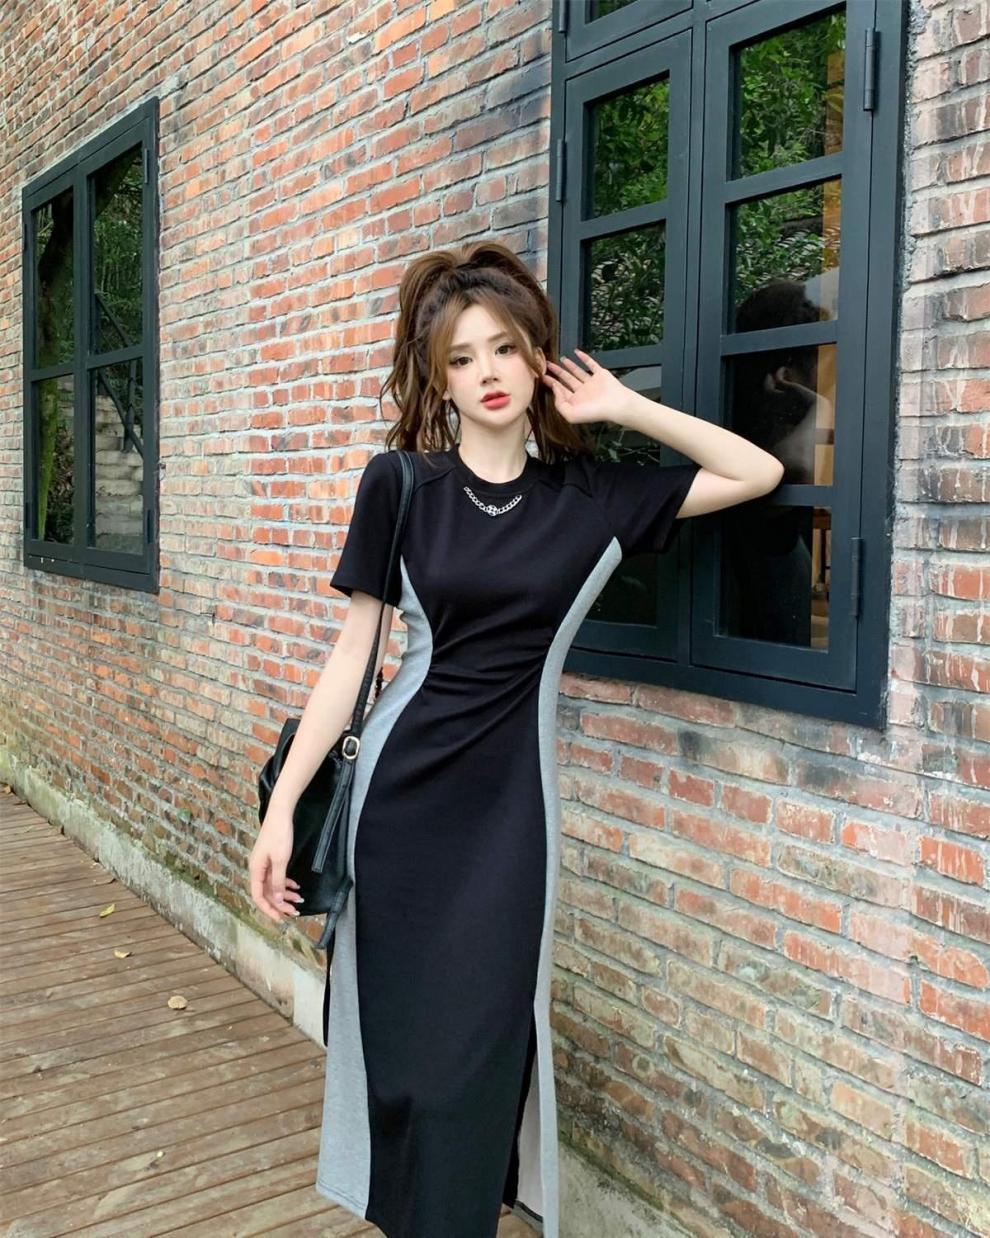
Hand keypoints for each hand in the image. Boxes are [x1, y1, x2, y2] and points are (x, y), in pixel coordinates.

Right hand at [249, 808, 303, 922]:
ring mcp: (264, 863)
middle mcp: (257, 869)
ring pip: (273, 885)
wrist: (281, 813)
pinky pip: (277, 876)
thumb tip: (277, 901)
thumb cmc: (280, 835)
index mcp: (255, 870)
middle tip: (295, 912)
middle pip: (267, 893)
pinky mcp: (271, 858)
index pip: (258, 897)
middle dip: (280, 904)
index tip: (281, 919)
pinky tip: (296, 886)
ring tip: (300, 900)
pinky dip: (286, 882)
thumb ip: (278, 882)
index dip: (269, 910)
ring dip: (285, 894)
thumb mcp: (281, 860)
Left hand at [541, 348, 630, 425]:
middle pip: (567, 381)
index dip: (552, 384)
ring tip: (561, 359)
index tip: (543, 376)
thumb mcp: (571, 414)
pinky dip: (584, 357)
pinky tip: (577, 352)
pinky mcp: (600, 374)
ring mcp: (592, 383)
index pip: (561, 391)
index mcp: (576, 402)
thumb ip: (559, 403)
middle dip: (557, 373)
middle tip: (547, 365)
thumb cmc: (595, 412)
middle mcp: (583, 392)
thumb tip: (555, 388)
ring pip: (578, 372)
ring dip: (569, 365)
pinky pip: (591, 364)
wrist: (615, 405)